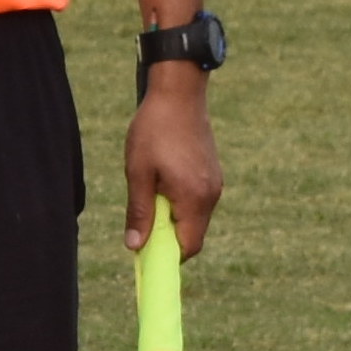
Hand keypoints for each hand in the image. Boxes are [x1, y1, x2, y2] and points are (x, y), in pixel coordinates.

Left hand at [124, 73, 221, 254]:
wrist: (179, 93)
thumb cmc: (154, 130)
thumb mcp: (138, 173)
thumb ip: (139, 211)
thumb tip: (135, 246)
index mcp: (194, 198)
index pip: (188, 247)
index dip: (167, 257)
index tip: (145, 255)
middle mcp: (211, 195)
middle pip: (192, 235)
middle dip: (167, 237)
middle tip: (142, 221)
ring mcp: (215, 184)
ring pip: (194, 218)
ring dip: (172, 218)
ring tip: (151, 192)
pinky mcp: (213, 173)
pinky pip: (197, 201)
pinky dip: (180, 203)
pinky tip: (162, 181)